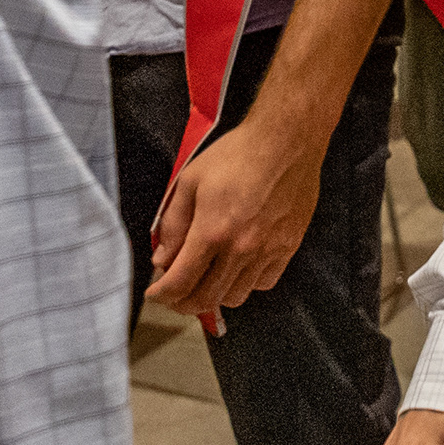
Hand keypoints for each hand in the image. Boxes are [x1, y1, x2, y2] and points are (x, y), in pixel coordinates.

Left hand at [147, 110, 319, 321]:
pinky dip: (246, 284)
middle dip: (183, 303)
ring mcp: (268, 251)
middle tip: (174, 295)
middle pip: (206, 299)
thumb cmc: (238, 154)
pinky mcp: (288, 247)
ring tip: (206, 280)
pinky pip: (264, 283)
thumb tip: (162, 258)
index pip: (180, 282)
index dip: (162, 295)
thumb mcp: (190, 180)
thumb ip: (173, 223)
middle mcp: (241, 249)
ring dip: (215, 295)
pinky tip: (238, 268)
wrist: (286, 141)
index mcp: (212, 231)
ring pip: (236, 297)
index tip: (155, 294)